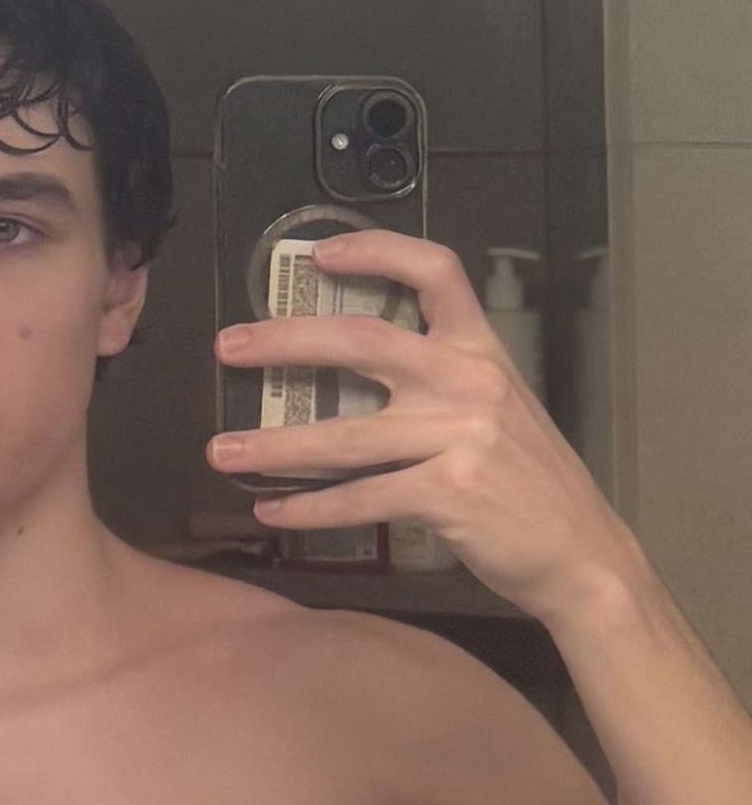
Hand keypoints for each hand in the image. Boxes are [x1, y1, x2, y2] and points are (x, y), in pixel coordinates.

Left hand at [208, 230, 642, 625]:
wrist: (582, 553)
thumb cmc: (529, 480)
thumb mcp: (498, 406)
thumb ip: (440, 379)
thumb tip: (353, 365)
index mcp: (480, 350)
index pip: (435, 272)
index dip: (376, 251)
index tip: (318, 256)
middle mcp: (467, 381)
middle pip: (361, 341)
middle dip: (284, 341)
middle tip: (228, 346)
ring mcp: (458, 437)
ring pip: (345, 435)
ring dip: (274, 446)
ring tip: (221, 452)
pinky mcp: (448, 494)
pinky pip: (361, 498)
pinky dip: (310, 509)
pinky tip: (273, 513)